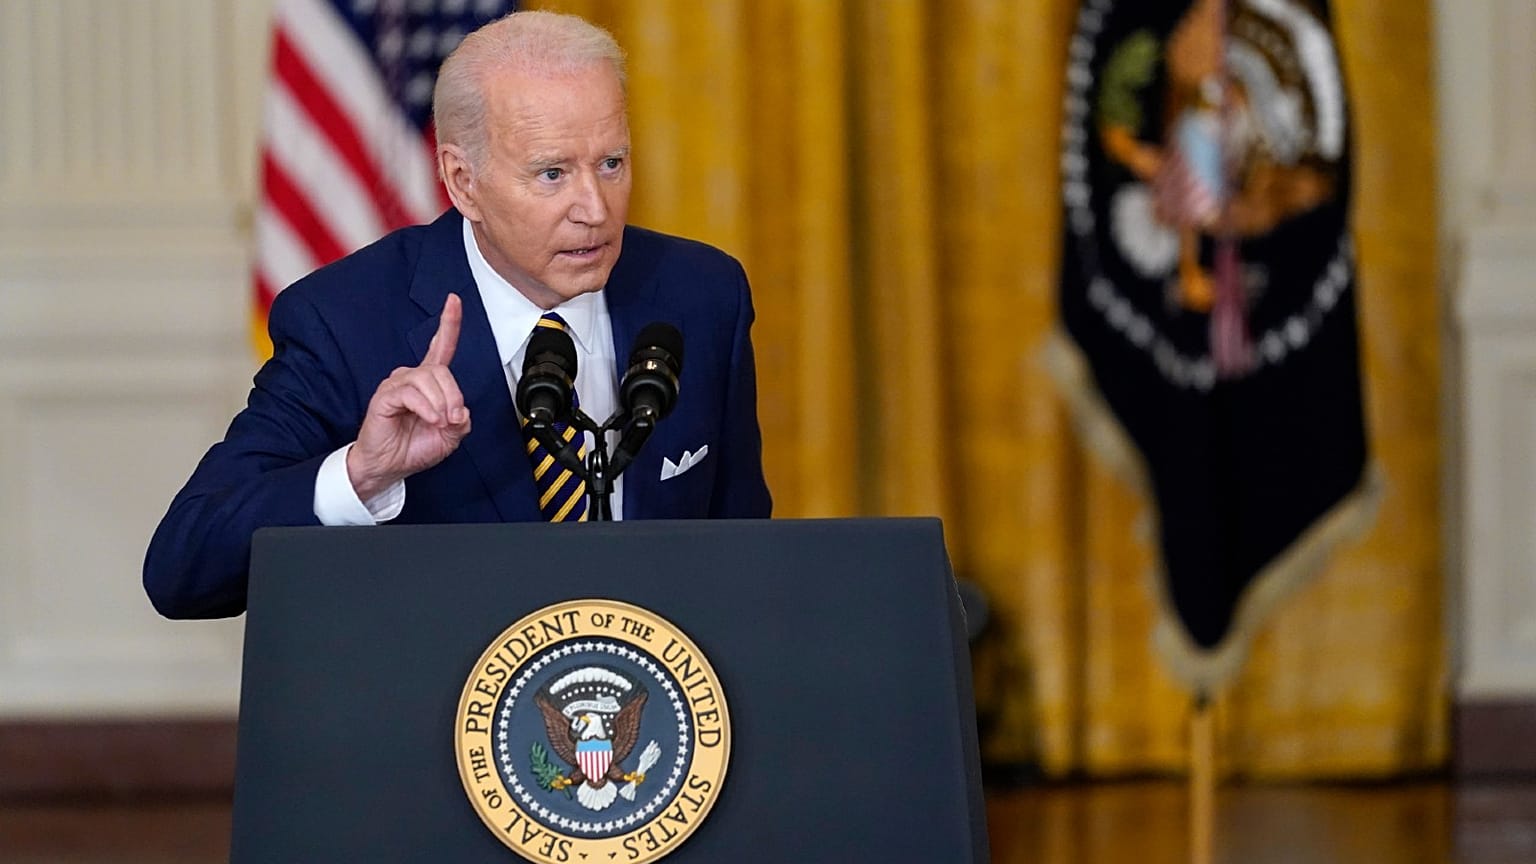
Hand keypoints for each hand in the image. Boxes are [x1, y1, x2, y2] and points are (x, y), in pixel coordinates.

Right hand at [347, 294, 471, 500]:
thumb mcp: (449, 436)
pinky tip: (429, 419)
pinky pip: (411, 392)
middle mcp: (413, 378)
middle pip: (443, 370)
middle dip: (454, 396)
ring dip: (441, 403)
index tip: (454, 300)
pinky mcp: (385, 395)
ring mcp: (398, 384)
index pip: (441, 346)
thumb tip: (461, 410)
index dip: (449, 322)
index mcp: (430, 383)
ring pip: (429, 378)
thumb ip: (461, 420)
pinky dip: (426, 408)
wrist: (388, 466)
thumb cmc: (413, 448)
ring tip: (439, 422)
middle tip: (454, 419)